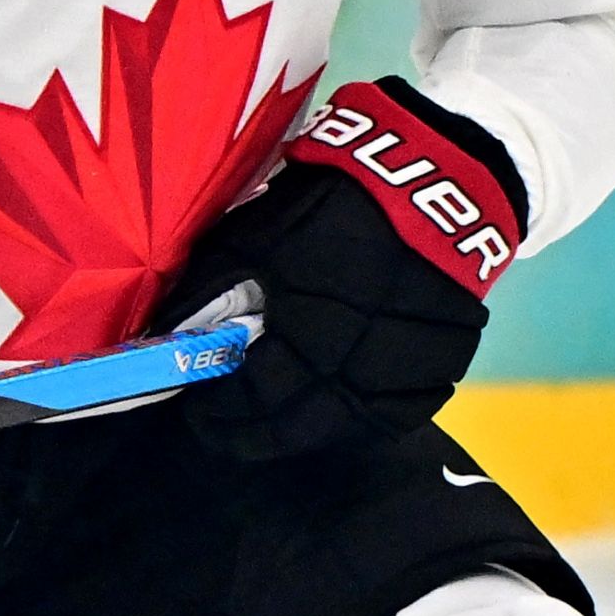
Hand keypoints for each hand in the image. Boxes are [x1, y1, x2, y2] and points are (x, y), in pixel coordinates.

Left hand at [158, 78, 523, 462]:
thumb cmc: (326, 205)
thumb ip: (207, 291)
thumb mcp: (252, 236)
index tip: (200, 413)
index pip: (255, 398)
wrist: (428, 181)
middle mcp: (361, 362)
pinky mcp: (448, 361)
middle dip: (256, 434)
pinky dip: (364, 418)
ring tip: (277, 426)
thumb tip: (166, 333)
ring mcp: (411, 366)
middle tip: (227, 433)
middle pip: (302, 424)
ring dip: (308, 431)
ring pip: (353, 424)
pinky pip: (403, 412)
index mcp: (309, 332)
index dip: (222, 413)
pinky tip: (337, 413)